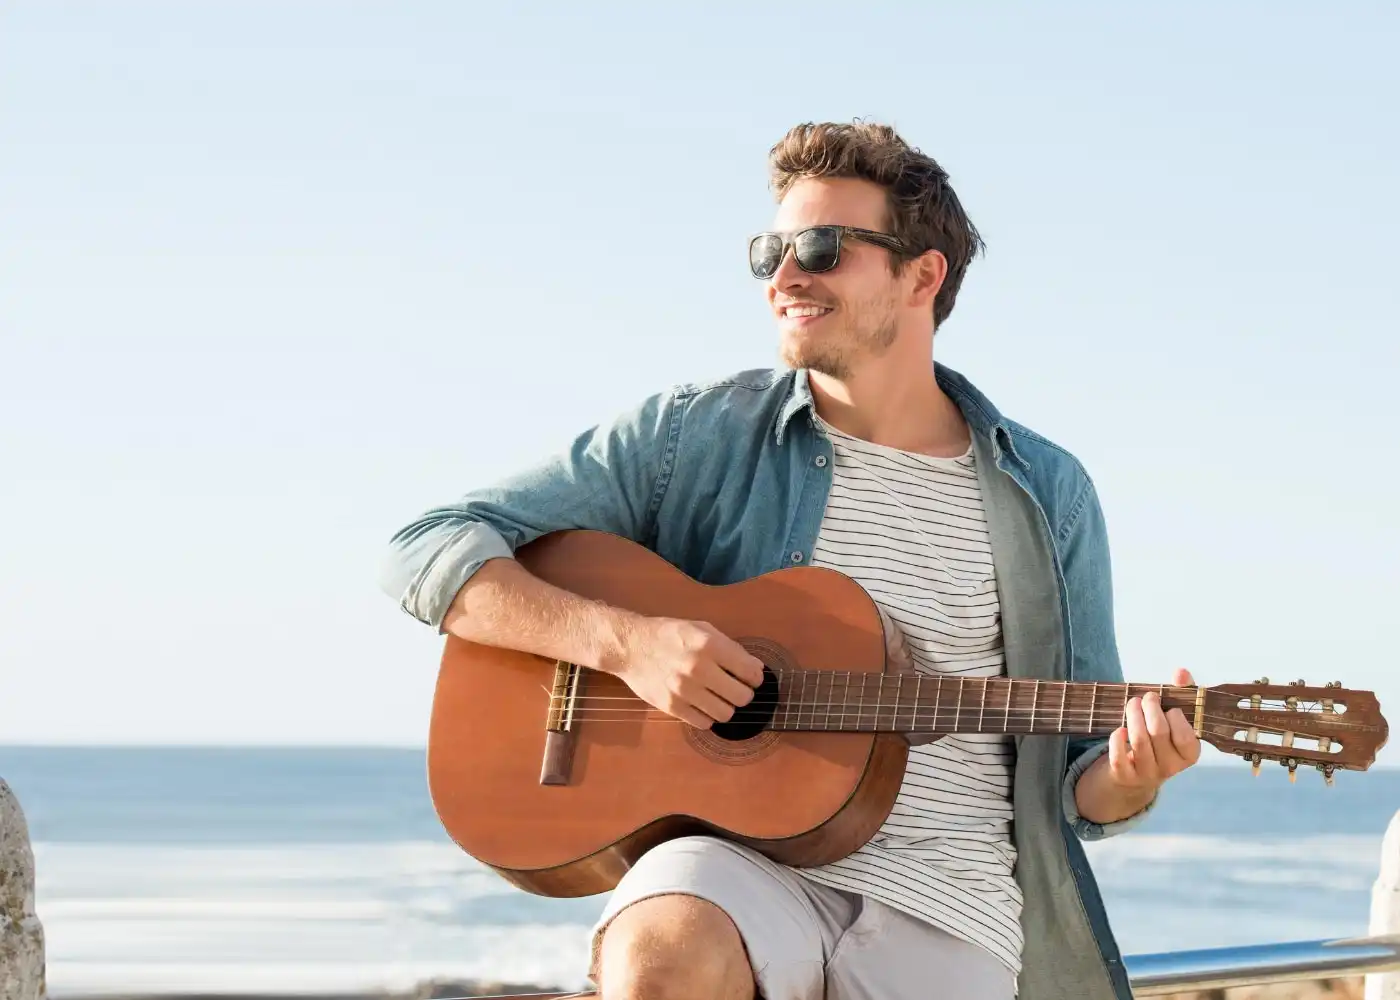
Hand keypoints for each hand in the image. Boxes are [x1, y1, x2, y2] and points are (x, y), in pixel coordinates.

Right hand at [609, 616, 765, 728]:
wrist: (631, 647)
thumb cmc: (669, 635)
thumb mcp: (701, 629)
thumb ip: (730, 647)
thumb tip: (756, 668)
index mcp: (709, 644)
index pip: (749, 672)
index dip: (756, 677)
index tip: (751, 678)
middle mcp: (698, 668)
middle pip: (741, 697)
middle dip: (744, 694)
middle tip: (736, 689)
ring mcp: (684, 690)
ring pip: (725, 714)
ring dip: (726, 707)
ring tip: (718, 698)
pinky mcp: (671, 706)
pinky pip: (704, 723)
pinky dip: (707, 716)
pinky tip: (702, 704)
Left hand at [1108, 667, 1202, 793]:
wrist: (1138, 773)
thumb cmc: (1161, 738)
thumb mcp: (1176, 719)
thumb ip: (1183, 693)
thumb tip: (1181, 673)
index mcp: (1188, 754)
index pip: (1185, 737)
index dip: (1176, 717)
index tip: (1169, 706)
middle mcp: (1170, 767)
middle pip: (1158, 732)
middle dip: (1150, 708)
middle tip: (1147, 697)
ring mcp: (1147, 773)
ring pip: (1138, 741)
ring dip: (1133, 716)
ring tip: (1132, 703)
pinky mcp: (1125, 775)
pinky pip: (1119, 757)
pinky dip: (1117, 739)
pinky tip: (1120, 729)